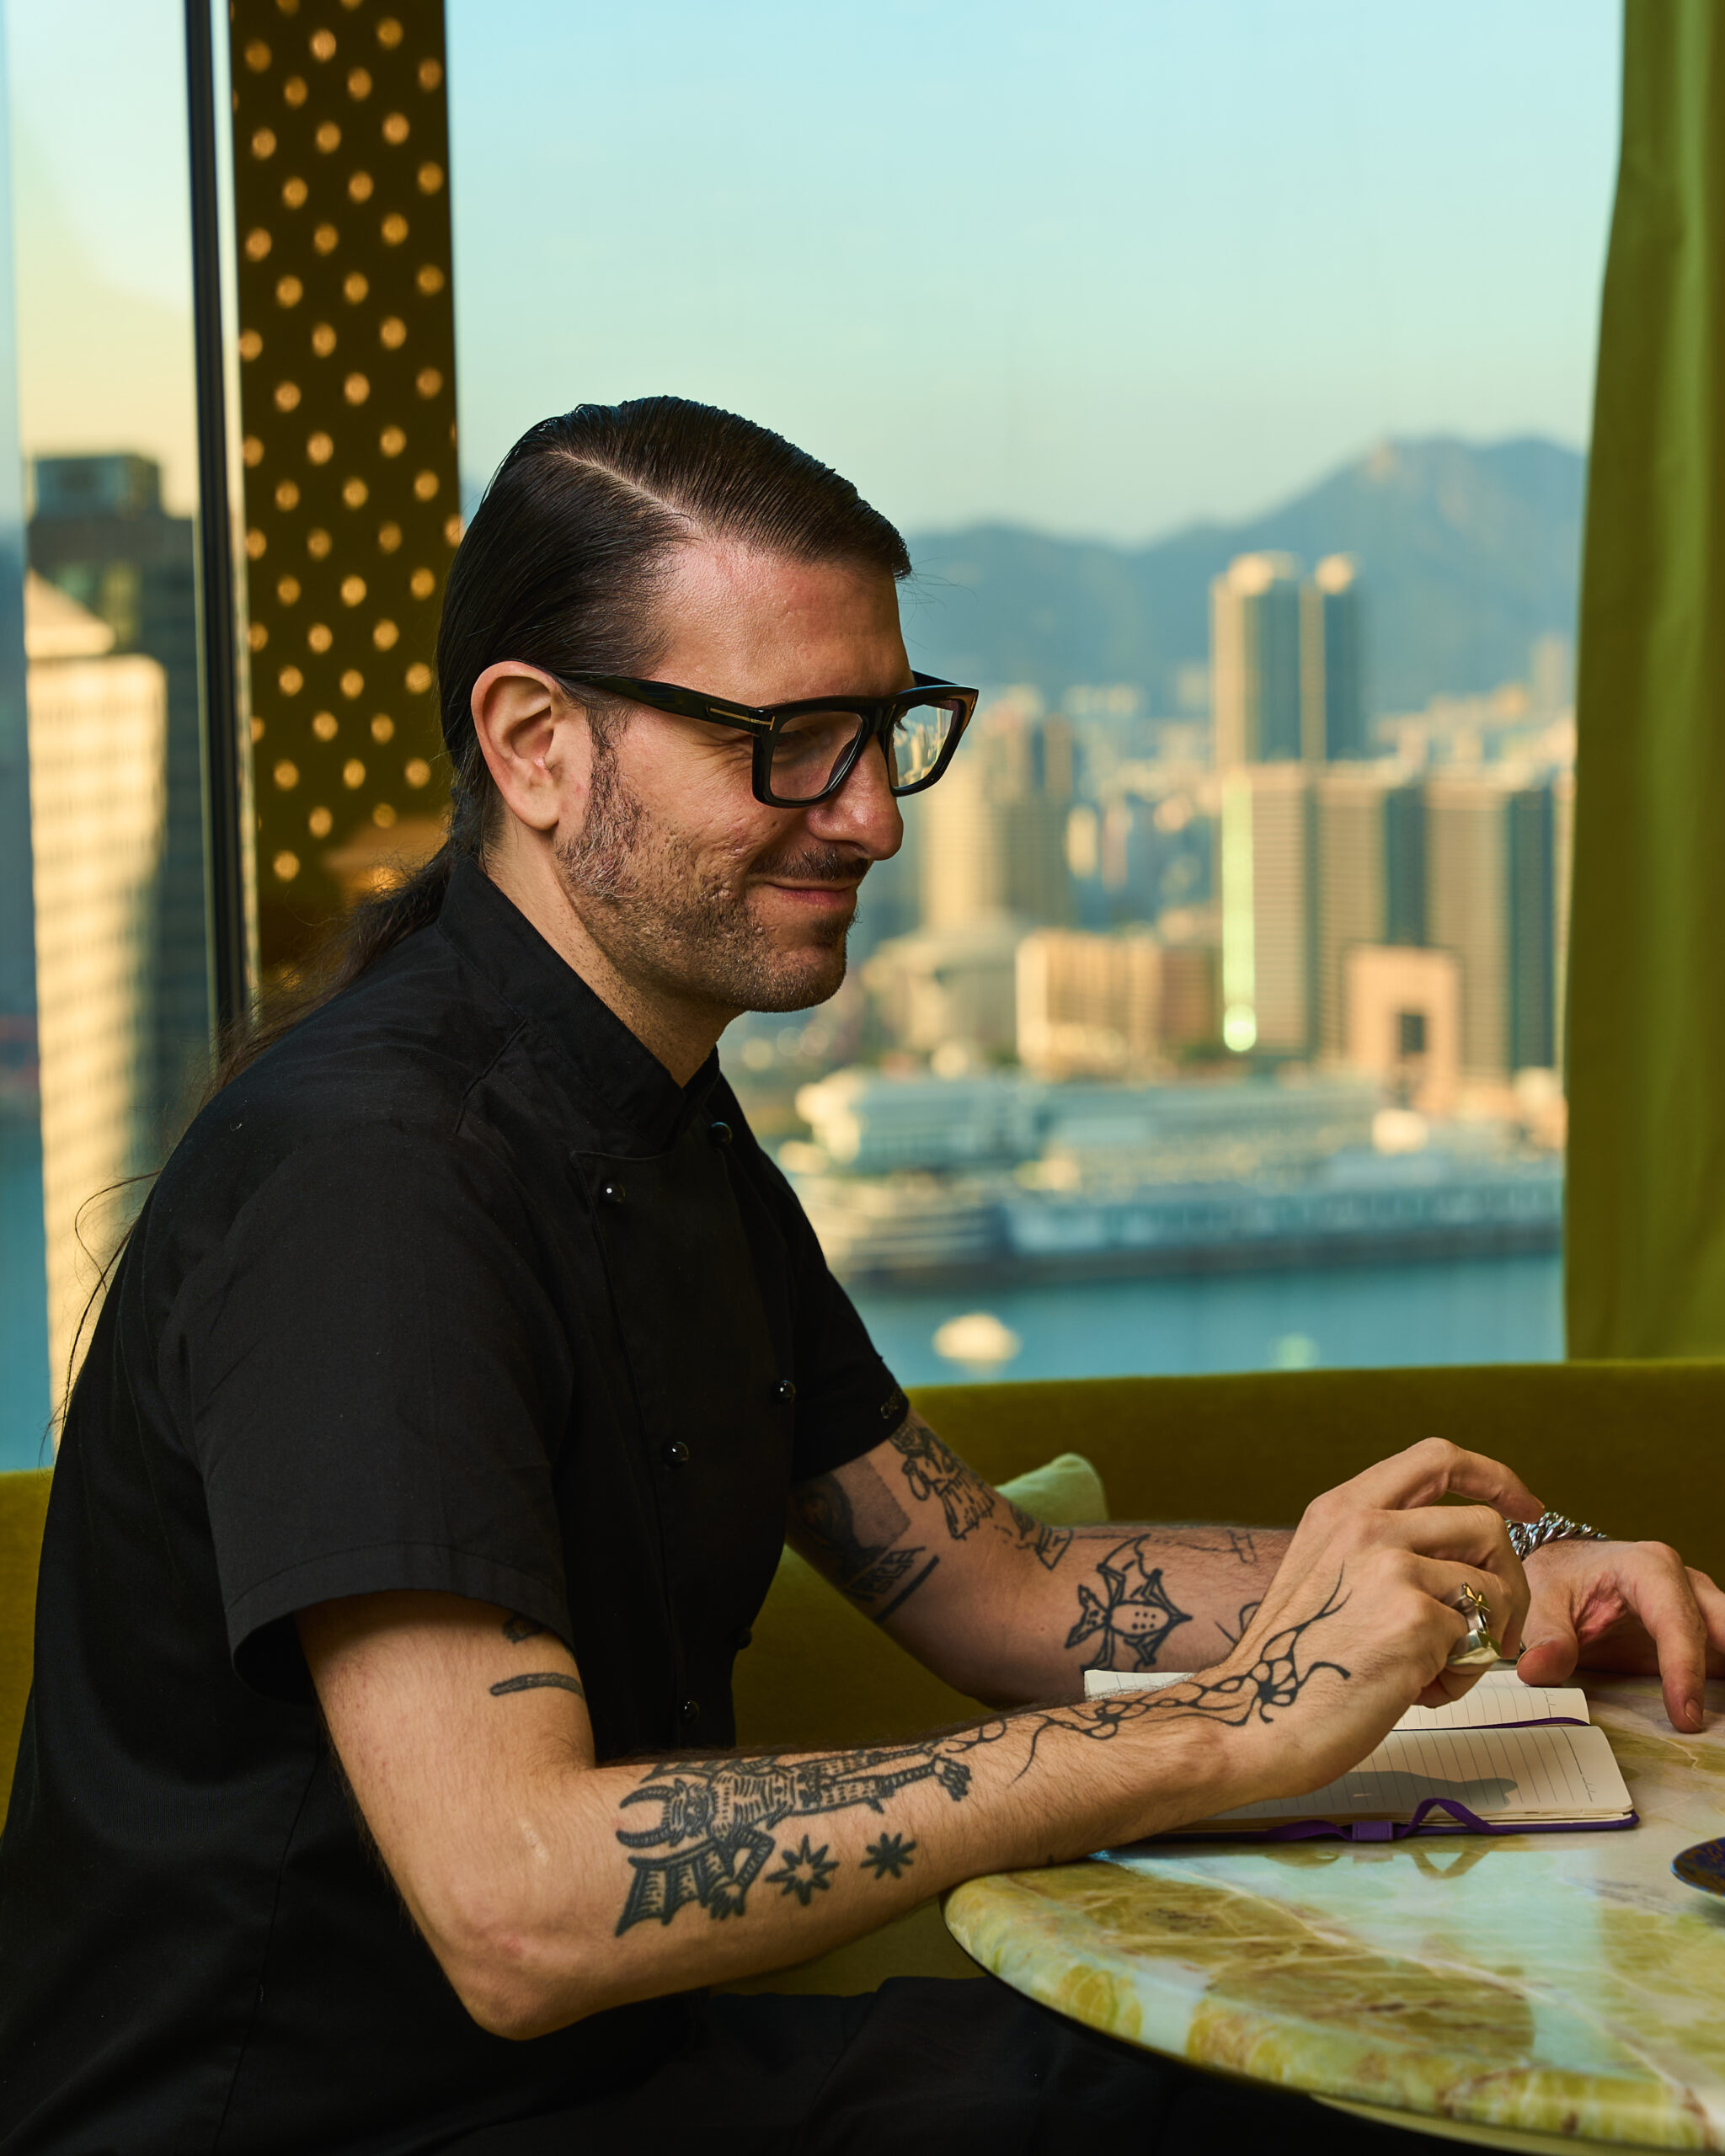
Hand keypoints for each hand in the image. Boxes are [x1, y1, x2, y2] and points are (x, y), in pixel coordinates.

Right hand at [1199, 1438, 1538, 1803]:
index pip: (1437, 1459)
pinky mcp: (1417, 1620)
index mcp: (1341, 1508)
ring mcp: (1393, 1568)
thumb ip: (1377, 1548)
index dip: (1492, 1478)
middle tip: (1496, 1627)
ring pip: (1495, 1588)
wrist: (1254, 1715)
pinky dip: (1460, 1677)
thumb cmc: (1292, 1661)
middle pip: (1486, 1525)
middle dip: (1511, 1579)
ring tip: (1440, 1670)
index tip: (1524, 1506)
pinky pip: (1478, 1643)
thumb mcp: (1322, 1571)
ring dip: (1487, 1637)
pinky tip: (1416, 1693)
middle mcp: (1367, 1525)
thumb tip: (1458, 1561)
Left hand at [1518, 1540, 1724, 1731]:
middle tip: (1721, 1715)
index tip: (1685, 1716)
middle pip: (1722, 1627)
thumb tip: (1538, 1672)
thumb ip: (1547, 1637)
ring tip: (1724, 1719)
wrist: (1569, 1570)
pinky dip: (1722, 1685)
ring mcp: (1700, 1609)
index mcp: (1649, 1568)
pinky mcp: (1703, 1636)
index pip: (1677, 1622)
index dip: (1684, 1669)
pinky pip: (1723, 1659)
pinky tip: (1720, 1711)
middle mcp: (1686, 1585)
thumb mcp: (1542, 1600)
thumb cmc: (1561, 1579)